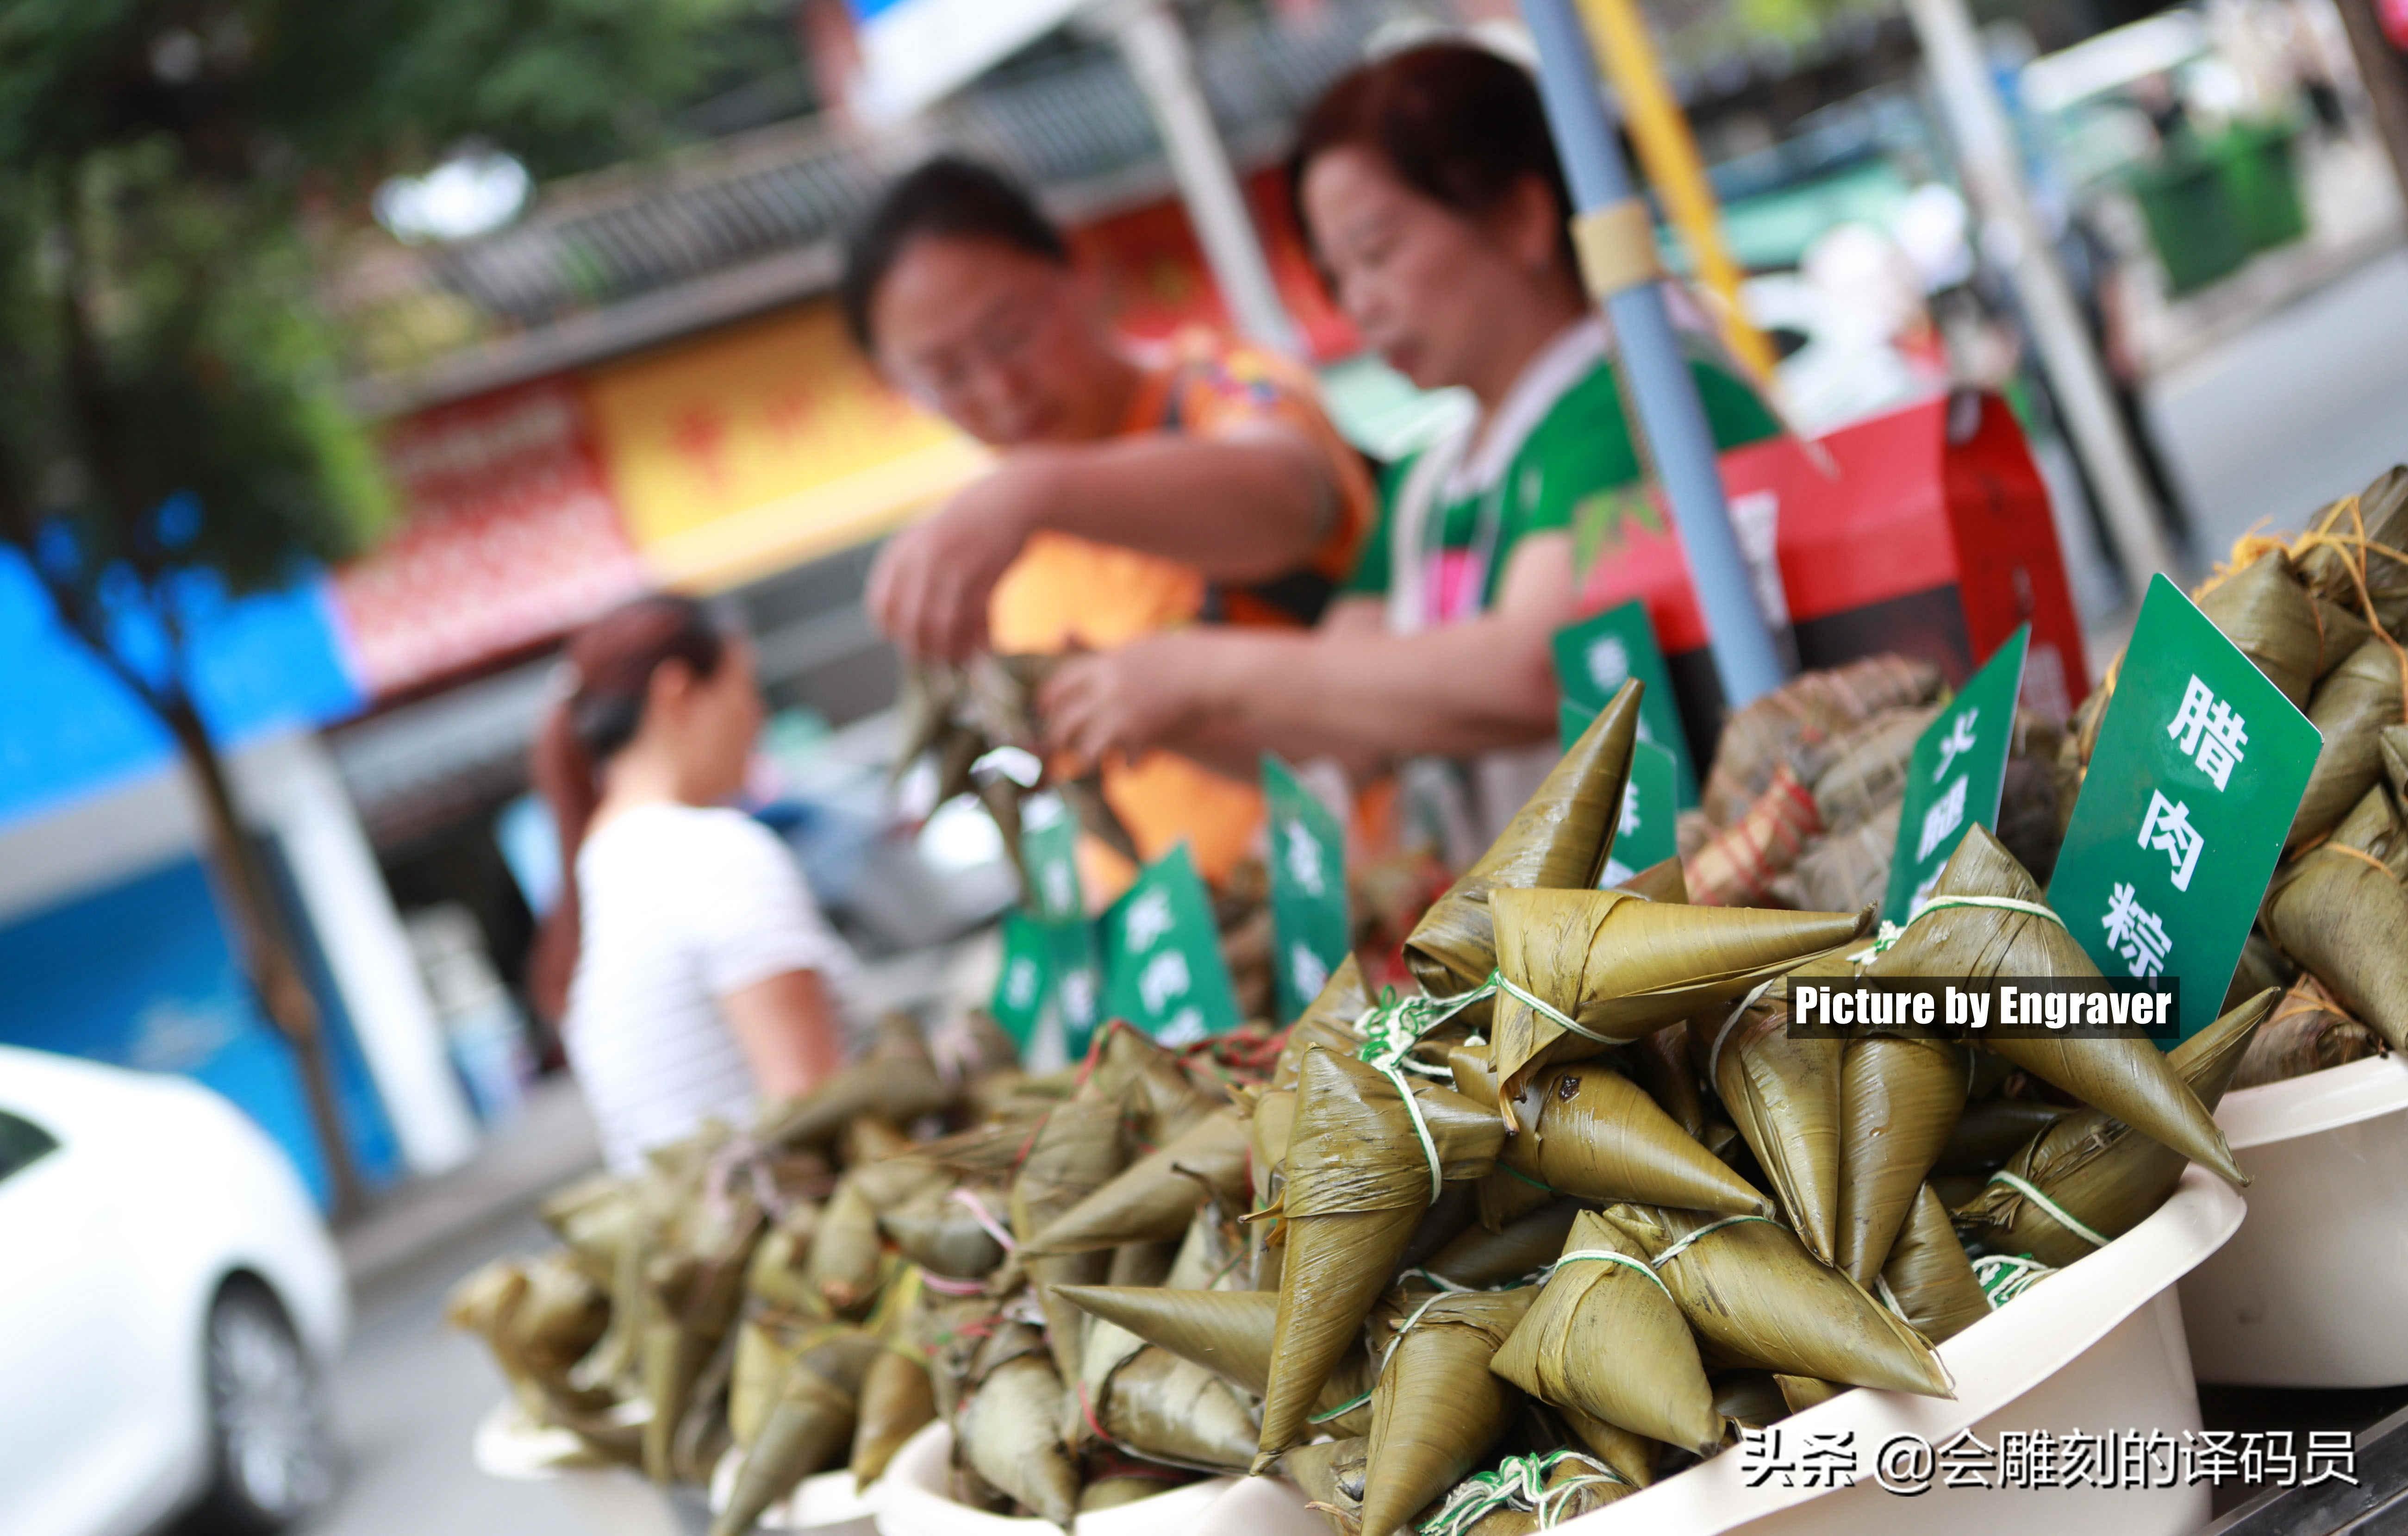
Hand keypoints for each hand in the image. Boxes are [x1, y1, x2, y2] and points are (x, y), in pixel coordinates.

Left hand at [866, 455, 1059, 660]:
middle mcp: (925, 559)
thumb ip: (904, 571)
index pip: (881, 606)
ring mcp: (956, 567)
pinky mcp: (987, 575)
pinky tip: (984, 645)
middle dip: (921, 649)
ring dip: (951, 650)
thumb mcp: (923, 537)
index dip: (891, 629)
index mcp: (903, 550)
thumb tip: (890, 622)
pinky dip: (979, 638)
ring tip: (958, 659)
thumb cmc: (964, 524)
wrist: (1007, 501)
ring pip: (943, 626)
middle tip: (934, 659)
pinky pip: (976, 620)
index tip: (906, 637)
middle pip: (912, 623)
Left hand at [1039, 634, 1218, 770]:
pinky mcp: (1142, 734)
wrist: (1209, 671)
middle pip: (1065, 720)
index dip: (1046, 700)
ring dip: (1086, 759)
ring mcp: (1123, 713)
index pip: (1060, 685)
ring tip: (1091, 762)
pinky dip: (1128, 766)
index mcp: (1103, 665)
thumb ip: (1095, 647)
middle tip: (1058, 746)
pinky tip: (1132, 765)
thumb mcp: (1129, 648)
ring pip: (1086, 748)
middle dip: (1057, 737)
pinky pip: (1123, 760)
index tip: (1042, 710)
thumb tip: (1060, 630)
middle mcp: (1107, 689)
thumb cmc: (1171, 658)